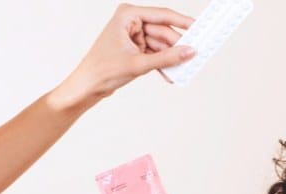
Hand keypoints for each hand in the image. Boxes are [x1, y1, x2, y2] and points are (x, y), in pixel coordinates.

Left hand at [52, 4, 194, 107]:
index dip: (182, 22)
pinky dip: (162, 64)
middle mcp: (131, 22)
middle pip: (163, 32)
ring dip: (170, 59)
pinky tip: (170, 75)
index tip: (199, 29)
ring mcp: (133, 36)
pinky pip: (155, 54)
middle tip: (193, 57)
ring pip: (161, 45)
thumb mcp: (139, 64)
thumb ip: (167, 57)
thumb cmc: (102, 70)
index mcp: (128, 15)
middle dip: (176, 47)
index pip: (161, 15)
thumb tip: (189, 51)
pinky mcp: (134, 49)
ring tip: (180, 71)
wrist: (87, 87)